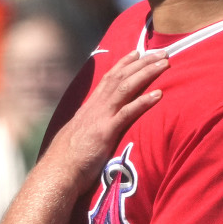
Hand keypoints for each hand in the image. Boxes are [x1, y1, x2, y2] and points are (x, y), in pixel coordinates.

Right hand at [39, 49, 167, 188]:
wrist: (57, 171)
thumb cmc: (68, 158)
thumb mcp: (80, 135)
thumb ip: (90, 125)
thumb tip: (96, 124)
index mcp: (90, 107)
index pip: (109, 78)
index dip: (125, 63)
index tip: (139, 52)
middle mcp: (96, 107)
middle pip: (121, 77)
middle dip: (143, 62)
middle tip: (162, 52)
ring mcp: (101, 118)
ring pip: (126, 88)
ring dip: (147, 74)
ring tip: (165, 65)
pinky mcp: (105, 132)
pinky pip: (127, 113)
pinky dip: (143, 102)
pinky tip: (159, 94)